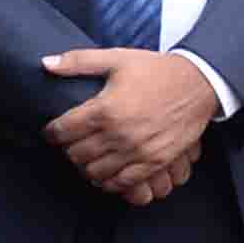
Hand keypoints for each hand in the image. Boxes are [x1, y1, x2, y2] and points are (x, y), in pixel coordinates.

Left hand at [43, 47, 222, 203]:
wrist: (198, 83)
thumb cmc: (155, 70)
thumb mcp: (116, 59)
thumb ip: (78, 62)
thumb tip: (45, 64)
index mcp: (104, 109)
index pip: (63, 131)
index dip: (52, 132)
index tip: (52, 131)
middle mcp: (118, 134)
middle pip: (76, 154)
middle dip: (69, 149)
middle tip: (72, 142)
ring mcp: (137, 151)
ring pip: (95, 172)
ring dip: (86, 166)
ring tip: (88, 156)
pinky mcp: (154, 162)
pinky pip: (122, 183)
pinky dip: (109, 181)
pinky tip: (106, 171)